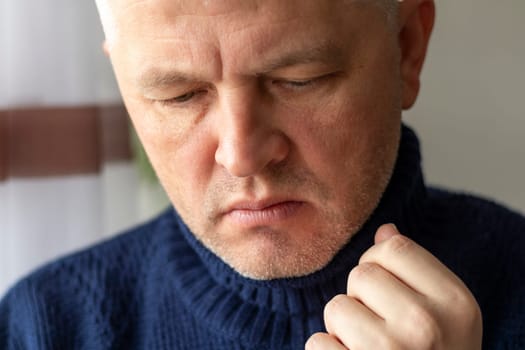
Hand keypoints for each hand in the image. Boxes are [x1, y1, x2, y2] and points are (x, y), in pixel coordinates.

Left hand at [305, 224, 481, 349]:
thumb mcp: (446, 316)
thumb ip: (416, 272)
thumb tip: (385, 230)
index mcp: (455, 302)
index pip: (393, 247)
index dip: (381, 266)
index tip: (389, 293)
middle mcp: (427, 325)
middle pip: (361, 274)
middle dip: (362, 299)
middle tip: (384, 330)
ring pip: (336, 306)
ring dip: (344, 329)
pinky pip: (317, 342)